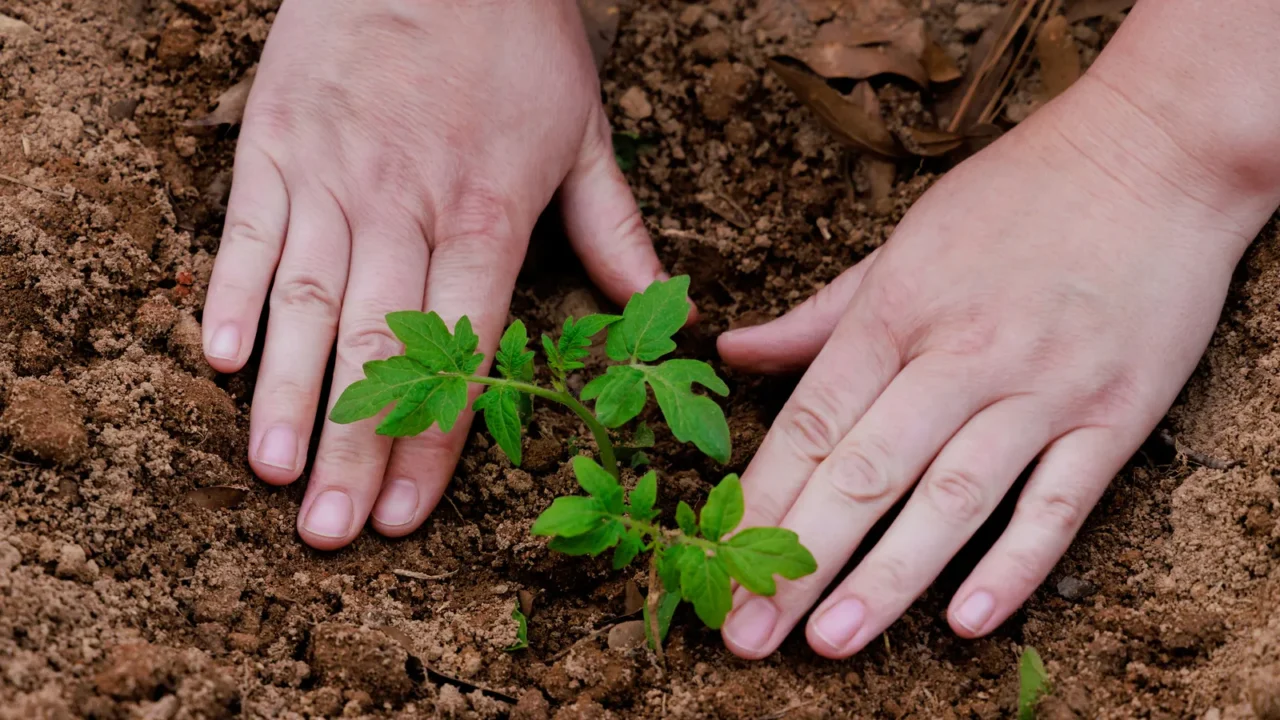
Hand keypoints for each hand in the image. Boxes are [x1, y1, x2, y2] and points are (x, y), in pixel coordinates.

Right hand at [201, 0, 666, 548]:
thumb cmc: (516, 38)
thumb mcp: (586, 131)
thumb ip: (615, 229)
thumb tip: (661, 311)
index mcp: (487, 216)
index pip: (460, 351)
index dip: (434, 439)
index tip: (407, 513)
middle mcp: (405, 206)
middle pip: (377, 347)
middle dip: (352, 447)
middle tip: (328, 532)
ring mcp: (334, 173)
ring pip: (307, 300)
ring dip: (288, 393)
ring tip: (271, 474)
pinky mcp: (277, 140)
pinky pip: (248, 228)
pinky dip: (232, 291)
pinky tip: (222, 360)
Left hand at [714, 76, 1275, 658]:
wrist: (1154, 155)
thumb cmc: (1014, 198)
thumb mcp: (900, 243)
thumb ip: (818, 315)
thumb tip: (731, 350)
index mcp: (897, 310)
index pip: (812, 422)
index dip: (760, 501)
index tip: (714, 564)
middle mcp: (963, 353)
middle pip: (866, 471)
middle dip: (798, 560)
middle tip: (747, 634)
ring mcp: (1043, 387)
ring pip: (953, 497)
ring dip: (888, 576)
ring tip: (831, 639)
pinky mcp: (1115, 413)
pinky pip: (1059, 503)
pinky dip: (1015, 565)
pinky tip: (966, 621)